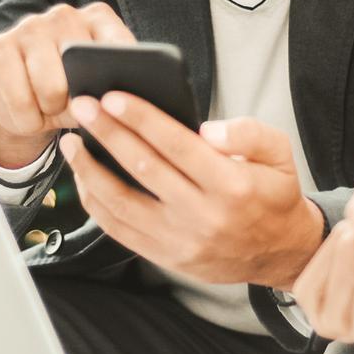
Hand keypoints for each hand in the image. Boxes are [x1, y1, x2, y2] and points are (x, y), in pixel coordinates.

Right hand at [0, 2, 134, 167]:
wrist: (20, 102)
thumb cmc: (69, 93)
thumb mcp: (96, 90)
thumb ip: (113, 88)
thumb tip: (123, 99)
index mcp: (98, 18)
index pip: (121, 45)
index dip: (123, 74)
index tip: (121, 96)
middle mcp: (65, 15)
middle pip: (83, 69)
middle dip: (80, 102)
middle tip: (71, 105)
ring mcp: (29, 27)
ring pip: (51, 88)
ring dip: (51, 112)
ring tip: (49, 108)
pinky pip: (21, 100)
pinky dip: (28, 120)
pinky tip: (28, 113)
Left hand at [60, 93, 323, 288]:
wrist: (281, 253)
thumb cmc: (274, 194)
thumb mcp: (281, 153)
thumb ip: (249, 133)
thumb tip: (207, 129)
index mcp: (231, 185)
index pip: (176, 145)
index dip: (141, 118)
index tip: (112, 96)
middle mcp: (202, 215)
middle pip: (142, 168)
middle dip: (107, 133)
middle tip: (82, 106)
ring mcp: (180, 241)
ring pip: (122, 203)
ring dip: (90, 170)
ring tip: (72, 142)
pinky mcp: (166, 257)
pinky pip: (119, 230)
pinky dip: (96, 203)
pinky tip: (84, 179)